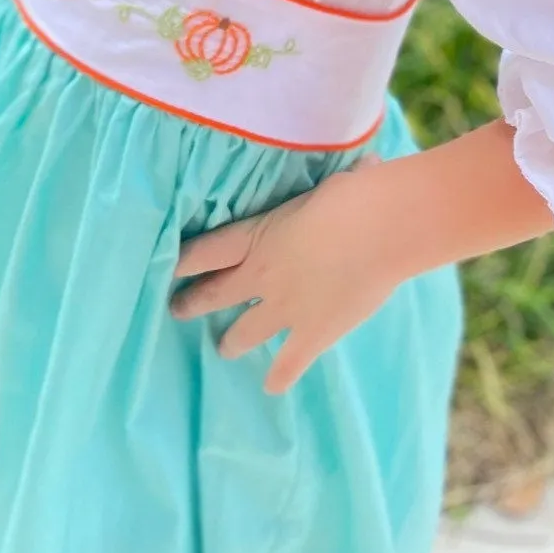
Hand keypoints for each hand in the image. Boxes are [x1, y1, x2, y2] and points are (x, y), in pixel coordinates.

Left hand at [169, 152, 404, 394]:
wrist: (384, 228)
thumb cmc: (356, 194)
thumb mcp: (329, 185)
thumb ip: (334, 187)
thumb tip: (367, 166)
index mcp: (256, 235)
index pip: (204, 251)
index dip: (183, 261)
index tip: (169, 269)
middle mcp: (260, 275)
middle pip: (212, 294)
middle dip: (192, 303)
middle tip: (178, 310)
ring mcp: (284, 309)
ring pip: (242, 334)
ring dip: (231, 341)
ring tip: (226, 346)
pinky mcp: (312, 336)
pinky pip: (286, 365)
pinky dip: (278, 377)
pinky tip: (271, 385)